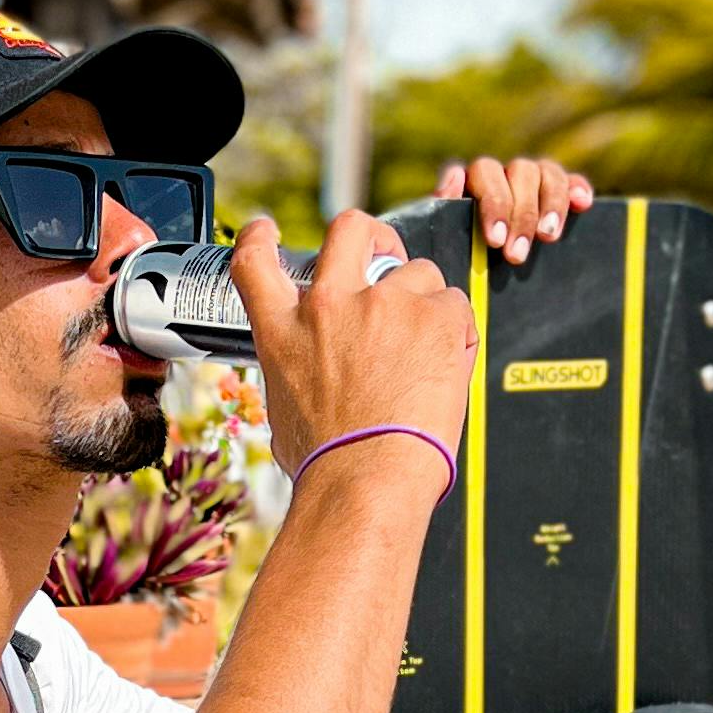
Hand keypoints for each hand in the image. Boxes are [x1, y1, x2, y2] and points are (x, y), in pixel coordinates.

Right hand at [229, 204, 474, 483]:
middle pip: (350, 230)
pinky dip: (457, 332)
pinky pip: (456, 306)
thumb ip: (299, 371)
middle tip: (386, 255)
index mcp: (284, 331)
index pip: (255, 260)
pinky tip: (447, 368)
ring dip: (424, 303)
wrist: (365, 481)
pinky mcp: (434, 314)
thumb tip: (311, 377)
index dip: (260, 236)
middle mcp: (329, 305)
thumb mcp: (286, 411)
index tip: (267, 231)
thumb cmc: (328, 464)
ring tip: (425, 353)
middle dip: (372, 235)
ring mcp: (384, 304)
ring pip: (419, 273)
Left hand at [441, 153, 591, 266]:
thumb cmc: (457, 259)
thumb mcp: (444, 240)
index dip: (494, 203)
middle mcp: (505, 174)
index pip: (485, 174)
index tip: (496, 240)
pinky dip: (577, 188)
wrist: (477, 280)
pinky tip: (583, 204)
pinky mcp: (559, 193)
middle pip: (521, 173)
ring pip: (548, 174)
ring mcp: (533, 181)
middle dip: (522, 215)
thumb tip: (454, 175)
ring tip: (549, 237)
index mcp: (474, 182)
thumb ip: (442, 211)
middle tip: (518, 255)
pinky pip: (572, 182)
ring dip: (551, 204)